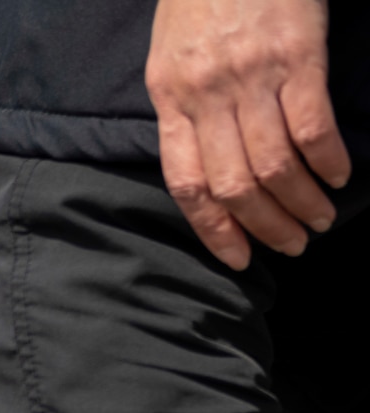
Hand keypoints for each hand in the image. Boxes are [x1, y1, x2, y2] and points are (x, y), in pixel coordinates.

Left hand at [146, 0, 349, 269]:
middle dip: (266, 227)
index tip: (238, 259)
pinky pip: (312, 126)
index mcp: (170, 98)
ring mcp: (252, 76)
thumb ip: (184, 107)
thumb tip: (205, 163)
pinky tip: (340, 177)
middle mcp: (207, 94)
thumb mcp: (172, 56)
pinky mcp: (298, 55)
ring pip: (274, 166)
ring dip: (302, 203)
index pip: (186, 184)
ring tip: (321, 220)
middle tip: (294, 245)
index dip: (213, 230)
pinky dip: (328, 161)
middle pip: (234, 186)